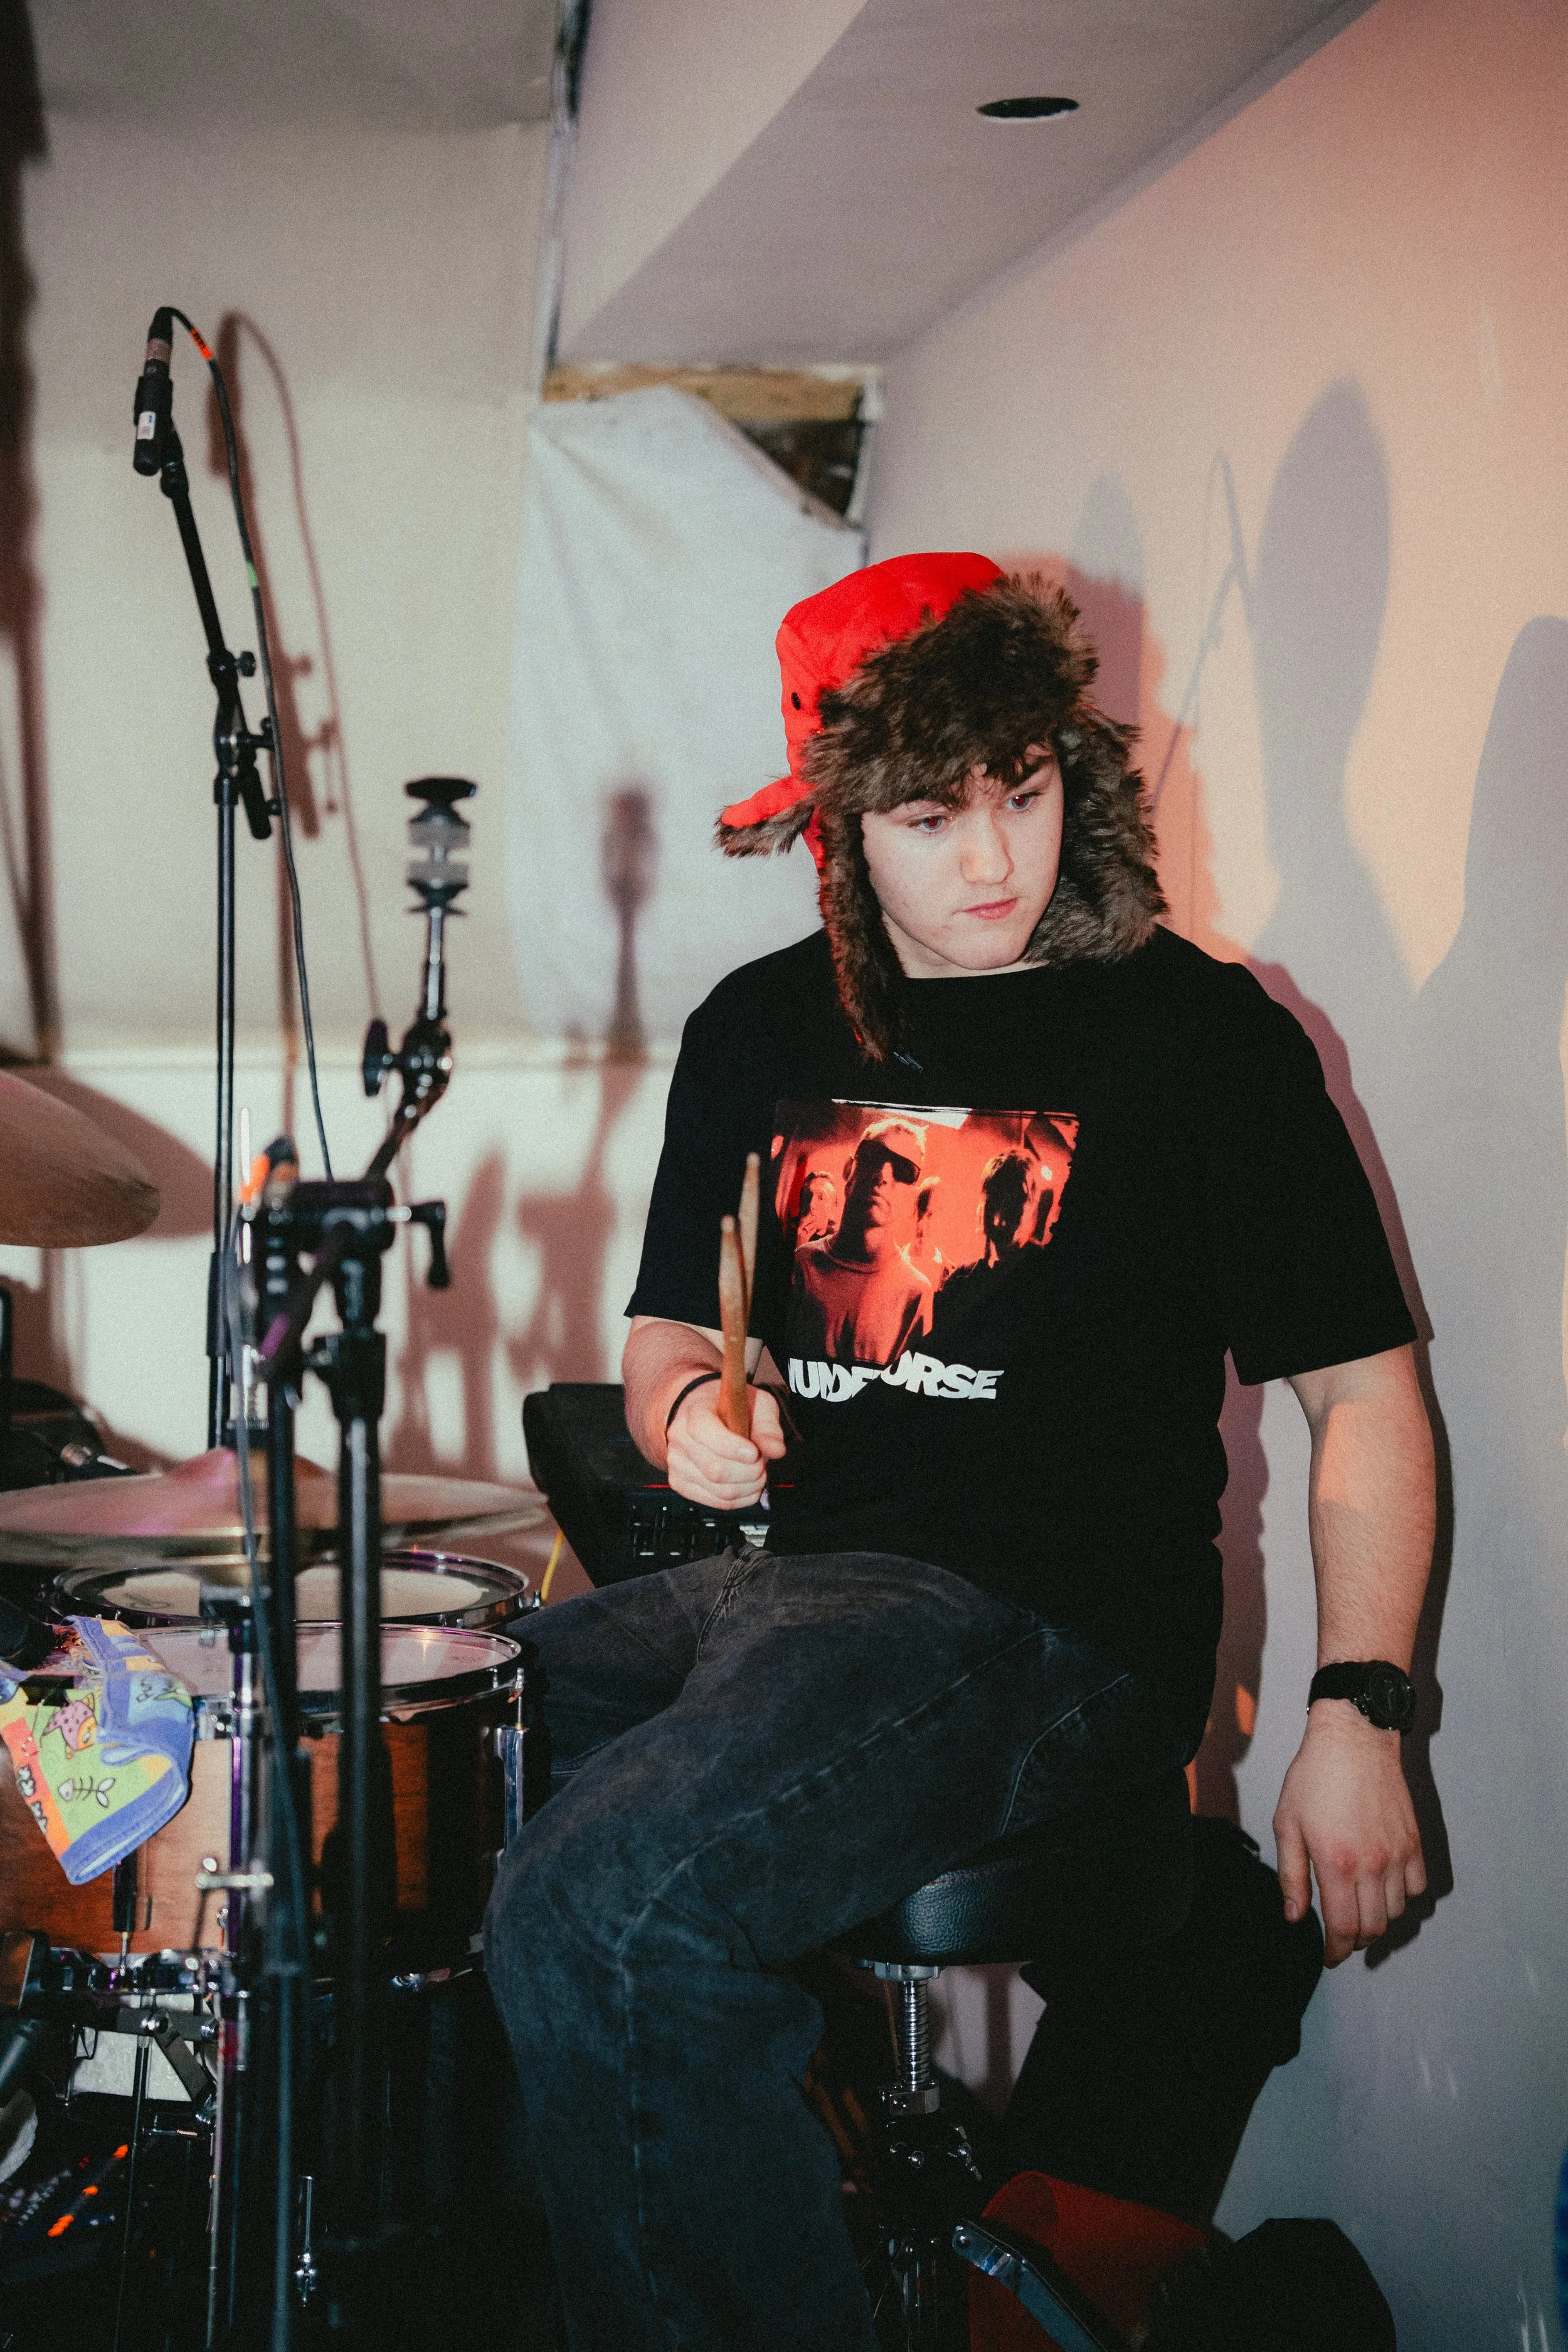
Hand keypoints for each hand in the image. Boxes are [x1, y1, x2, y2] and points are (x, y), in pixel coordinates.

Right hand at [665, 1382, 785, 1510]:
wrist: (702, 1413)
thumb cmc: (730, 1408)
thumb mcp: (755, 1404)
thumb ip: (767, 1426)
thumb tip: (776, 1450)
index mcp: (694, 1411)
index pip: (704, 1432)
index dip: (732, 1447)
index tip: (754, 1453)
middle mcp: (680, 1438)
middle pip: (714, 1469)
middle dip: (748, 1472)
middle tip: (762, 1464)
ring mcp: (677, 1463)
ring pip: (718, 1490)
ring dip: (748, 1487)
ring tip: (758, 1474)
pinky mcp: (681, 1483)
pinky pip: (715, 1501)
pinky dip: (740, 1499)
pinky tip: (748, 1486)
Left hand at [1273, 1702, 1425, 1965]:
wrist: (1353, 1739)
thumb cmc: (1315, 1776)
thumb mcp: (1287, 1824)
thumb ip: (1291, 1875)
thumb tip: (1295, 1915)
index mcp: (1338, 1863)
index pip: (1344, 1929)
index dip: (1336, 1951)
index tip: (1329, 1955)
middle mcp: (1373, 1864)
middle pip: (1374, 1927)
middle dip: (1355, 1939)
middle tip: (1341, 1935)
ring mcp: (1398, 1854)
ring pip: (1397, 1911)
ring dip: (1378, 1920)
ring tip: (1359, 1910)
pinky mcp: (1414, 1841)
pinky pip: (1418, 1887)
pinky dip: (1403, 1897)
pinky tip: (1384, 1889)